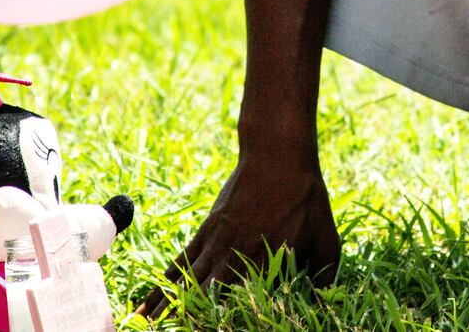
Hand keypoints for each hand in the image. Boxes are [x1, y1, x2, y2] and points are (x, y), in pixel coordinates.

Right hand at [131, 162, 339, 321]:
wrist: (277, 154)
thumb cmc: (306, 198)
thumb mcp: (327, 239)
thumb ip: (325, 275)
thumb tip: (324, 304)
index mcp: (260, 266)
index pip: (236, 306)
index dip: (220, 321)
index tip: (210, 331)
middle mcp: (231, 258)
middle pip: (201, 299)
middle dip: (183, 319)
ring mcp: (214, 244)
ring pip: (183, 284)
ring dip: (162, 308)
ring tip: (141, 328)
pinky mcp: (206, 231)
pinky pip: (179, 263)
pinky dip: (162, 284)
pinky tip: (148, 300)